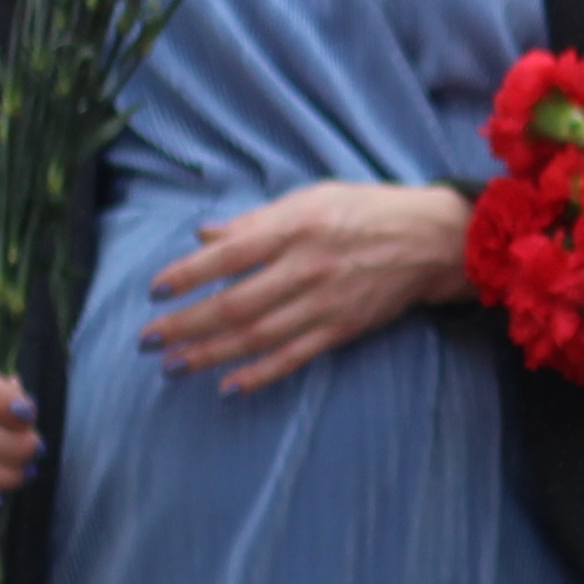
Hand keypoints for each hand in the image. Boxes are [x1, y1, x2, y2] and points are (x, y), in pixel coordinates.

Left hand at [143, 181, 471, 392]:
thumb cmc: (369, 211)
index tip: (155, 291)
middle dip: (185, 324)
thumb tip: (204, 233)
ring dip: (210, 353)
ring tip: (174, 365)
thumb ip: (257, 219)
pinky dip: (260, 374)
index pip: (228, 255)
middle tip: (149, 339)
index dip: (187, 274)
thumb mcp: (312, 197)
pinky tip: (228, 385)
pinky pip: (294, 356)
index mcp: (296, 228)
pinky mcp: (341, 329)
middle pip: (234, 304)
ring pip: (257, 336)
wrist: (434, 241)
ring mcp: (324, 304)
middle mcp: (306, 268)